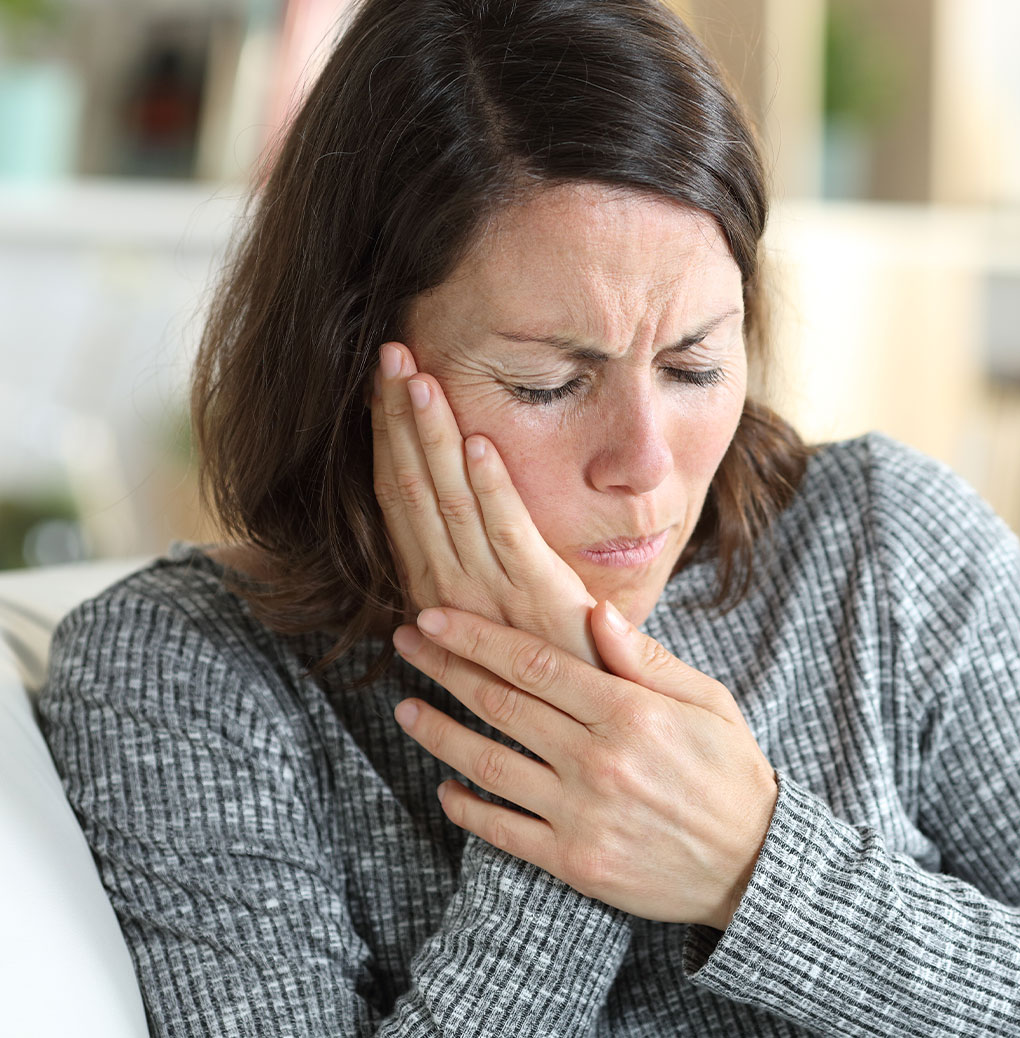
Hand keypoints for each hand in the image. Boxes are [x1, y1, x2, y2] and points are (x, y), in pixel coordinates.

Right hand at [371, 341, 599, 665]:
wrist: (586, 724)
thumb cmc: (546, 667)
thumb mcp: (491, 627)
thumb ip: (460, 598)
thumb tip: (408, 625)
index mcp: (432, 586)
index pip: (397, 497)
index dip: (385, 436)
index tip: (378, 381)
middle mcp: (448, 586)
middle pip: (411, 486)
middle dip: (398, 417)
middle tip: (390, 351)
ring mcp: (490, 591)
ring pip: (449, 499)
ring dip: (432, 436)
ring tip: (418, 377)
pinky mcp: (539, 595)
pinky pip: (508, 531)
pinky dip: (492, 485)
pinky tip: (479, 441)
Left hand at [391, 600, 778, 930]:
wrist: (754, 864)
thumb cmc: (731, 772)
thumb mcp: (707, 701)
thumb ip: (646, 658)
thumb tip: (594, 611)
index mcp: (630, 712)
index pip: (534, 663)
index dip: (476, 638)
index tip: (435, 618)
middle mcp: (599, 760)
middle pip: (501, 704)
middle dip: (444, 669)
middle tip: (406, 644)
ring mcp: (581, 814)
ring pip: (489, 765)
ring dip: (439, 734)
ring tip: (405, 710)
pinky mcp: (574, 862)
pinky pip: (502, 831)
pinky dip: (466, 808)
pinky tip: (446, 787)